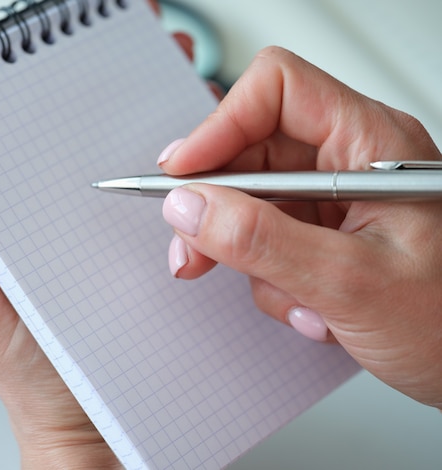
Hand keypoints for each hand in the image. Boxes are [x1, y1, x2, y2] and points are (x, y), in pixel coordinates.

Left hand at [0, 3, 196, 466]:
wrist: (97, 427)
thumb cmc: (35, 372)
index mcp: (2, 210)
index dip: (8, 64)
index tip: (34, 27)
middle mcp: (50, 208)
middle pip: (64, 121)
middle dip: (93, 69)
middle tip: (121, 36)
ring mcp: (99, 223)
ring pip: (118, 145)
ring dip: (140, 103)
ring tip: (166, 73)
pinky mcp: (141, 242)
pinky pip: (159, 186)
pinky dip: (178, 154)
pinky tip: (191, 139)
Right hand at [159, 46, 441, 408]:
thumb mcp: (351, 283)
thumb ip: (261, 242)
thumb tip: (188, 208)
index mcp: (370, 143)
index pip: (276, 92)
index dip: (219, 125)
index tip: (180, 175)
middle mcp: (349, 161)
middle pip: (251, 151)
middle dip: (216, 207)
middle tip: (190, 251)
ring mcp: (334, 202)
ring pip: (251, 204)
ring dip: (249, 259)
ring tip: (293, 302)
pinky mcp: (324, 236)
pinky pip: (266, 242)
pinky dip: (272, 282)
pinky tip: (312, 312)